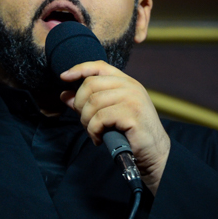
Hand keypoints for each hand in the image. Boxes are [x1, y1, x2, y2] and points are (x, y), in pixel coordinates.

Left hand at [60, 61, 170, 195]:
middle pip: (90, 84)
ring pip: (93, 102)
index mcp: (125, 82)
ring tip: (93, 132)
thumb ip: (88, 102)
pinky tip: (99, 139)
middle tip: (85, 122)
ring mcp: (133, 98)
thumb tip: (64, 95)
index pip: (99, 66)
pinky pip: (100, 118)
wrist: (154, 152)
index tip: (63, 77)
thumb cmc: (130, 133)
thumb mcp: (108, 114)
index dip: (79, 69)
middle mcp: (130, 86)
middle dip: (80, 105)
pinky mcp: (132, 114)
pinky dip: (94, 130)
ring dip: (86, 121)